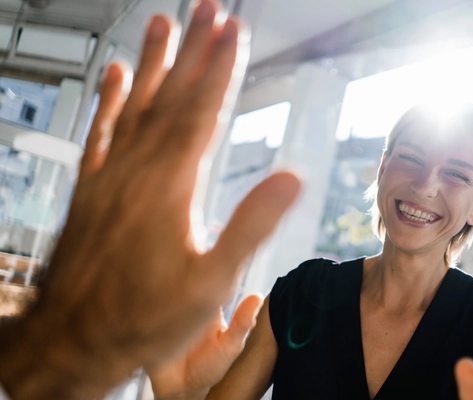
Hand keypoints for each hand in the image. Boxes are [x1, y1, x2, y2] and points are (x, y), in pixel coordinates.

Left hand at [0, 0, 300, 397]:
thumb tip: (292, 178)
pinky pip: (102, 131)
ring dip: (154, 62)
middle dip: (194, 50)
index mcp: (169, 187)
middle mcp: (136, 170)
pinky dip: (111, 99)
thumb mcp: (212, 282)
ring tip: (164, 23)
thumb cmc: (143, 317)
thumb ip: (251, 225)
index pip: (202, 112)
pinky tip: (117, 75)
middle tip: (208, 9)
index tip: (234, 31)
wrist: (71, 339)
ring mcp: (110, 176)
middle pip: (171, 97)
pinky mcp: (92, 189)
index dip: (221, 68)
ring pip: (135, 105)